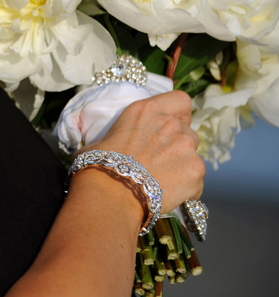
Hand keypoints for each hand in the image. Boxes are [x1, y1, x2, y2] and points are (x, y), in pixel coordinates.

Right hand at [85, 91, 204, 211]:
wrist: (110, 193)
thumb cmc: (100, 165)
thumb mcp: (103, 139)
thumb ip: (118, 137)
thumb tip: (106, 147)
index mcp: (147, 110)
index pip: (180, 100)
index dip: (180, 114)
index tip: (172, 125)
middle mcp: (171, 123)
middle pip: (188, 132)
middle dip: (178, 146)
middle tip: (161, 161)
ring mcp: (186, 146)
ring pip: (193, 157)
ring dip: (182, 167)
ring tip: (162, 182)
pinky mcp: (195, 170)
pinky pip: (196, 181)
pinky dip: (186, 189)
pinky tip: (168, 195)